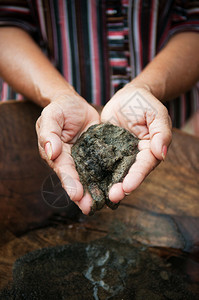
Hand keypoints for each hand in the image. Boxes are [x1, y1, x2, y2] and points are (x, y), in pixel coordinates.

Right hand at [36, 92, 99, 213]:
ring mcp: (84, 158)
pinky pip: (102, 167)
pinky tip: (114, 187)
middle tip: (89, 208)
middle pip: (76, 179)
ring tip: (101, 205)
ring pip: (89, 177)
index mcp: (56, 153)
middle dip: (82, 194)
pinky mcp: (97, 154)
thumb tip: (51, 152)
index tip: (76, 194)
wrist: (74, 104)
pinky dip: (106, 177)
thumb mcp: (52, 116)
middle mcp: (70, 160)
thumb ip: (49, 133)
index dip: (69, 182)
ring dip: (94, 191)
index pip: (63, 169)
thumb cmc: (61, 109)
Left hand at [101, 83, 171, 202]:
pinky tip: (87, 180)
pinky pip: (100, 162)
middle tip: (112, 196)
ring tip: (99, 195)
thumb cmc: (144, 104)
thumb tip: (161, 153)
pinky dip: (95, 172)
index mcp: (149, 150)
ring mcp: (119, 155)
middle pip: (128, 174)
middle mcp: (134, 157)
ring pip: (113, 172)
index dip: (136, 177)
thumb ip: (161, 132)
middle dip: (121, 186)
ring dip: (107, 184)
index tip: (127, 187)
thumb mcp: (157, 114)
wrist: (126, 97)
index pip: (144, 166)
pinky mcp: (105, 150)